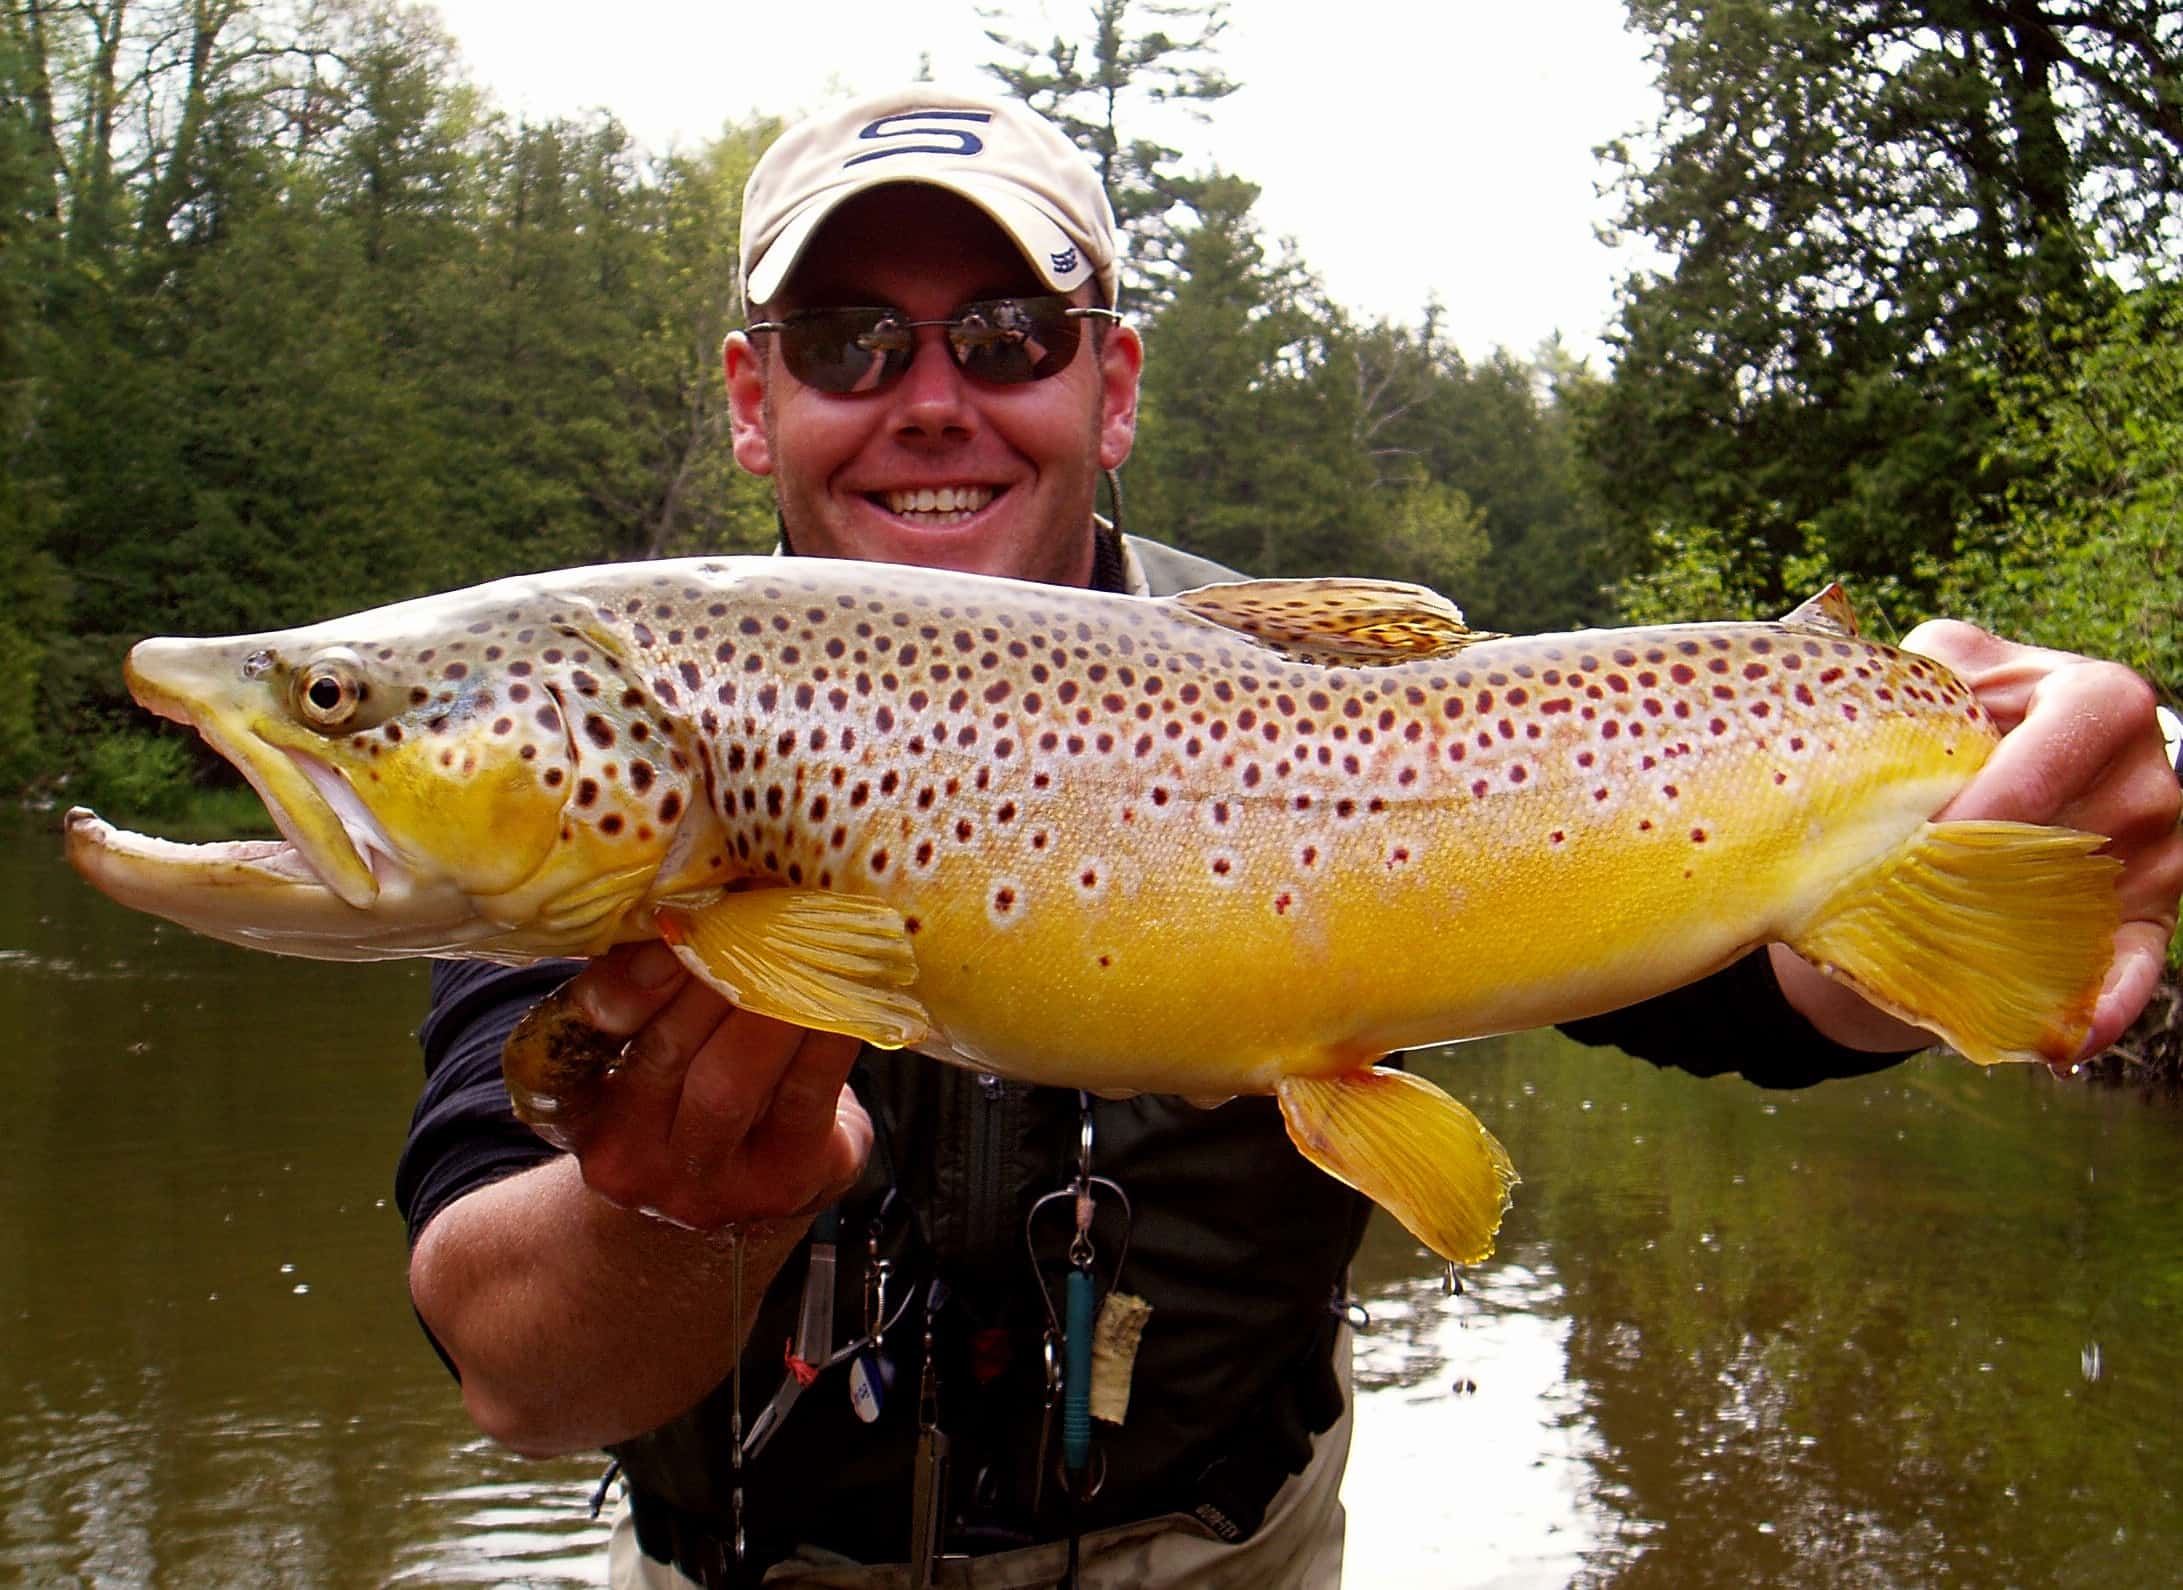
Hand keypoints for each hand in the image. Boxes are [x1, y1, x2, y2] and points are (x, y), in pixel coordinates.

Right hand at [554, 941, 872, 1228]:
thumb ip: (645, 986)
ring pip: (728, 1082)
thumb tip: (691, 892)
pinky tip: (847, 994)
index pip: (572, 1048)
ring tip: (797, 943)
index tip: (668, 924)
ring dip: (767, 1003)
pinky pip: (803, 1098)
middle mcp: (625, 1158)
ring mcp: (698, 1186)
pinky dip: (826, 1036)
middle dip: (711, 973)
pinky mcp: (775, 1185)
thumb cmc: (689, 1093)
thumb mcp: (643, 1046)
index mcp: (578, 1112)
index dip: (618, 987)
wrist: (740, 1192)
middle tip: (752, 910)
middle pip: (662, 1053)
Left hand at [1907, 623, 2181, 1056]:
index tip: (1939, 828)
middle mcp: (2144, 773)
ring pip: (2100, 896)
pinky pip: (2132, 969)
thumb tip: (1878, 744)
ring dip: (2026, 928)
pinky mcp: (2143, 921)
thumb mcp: (1923, 689)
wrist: (1936, 801)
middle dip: (2004, 858)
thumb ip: (1920, 693)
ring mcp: (2154, 852)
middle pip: (2094, 817)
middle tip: (1922, 890)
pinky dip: (2102, 1004)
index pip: (2083, 720)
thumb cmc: (1932, 730)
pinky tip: (2066, 1035)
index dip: (2012, 778)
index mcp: (2098, 697)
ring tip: (1947, 948)